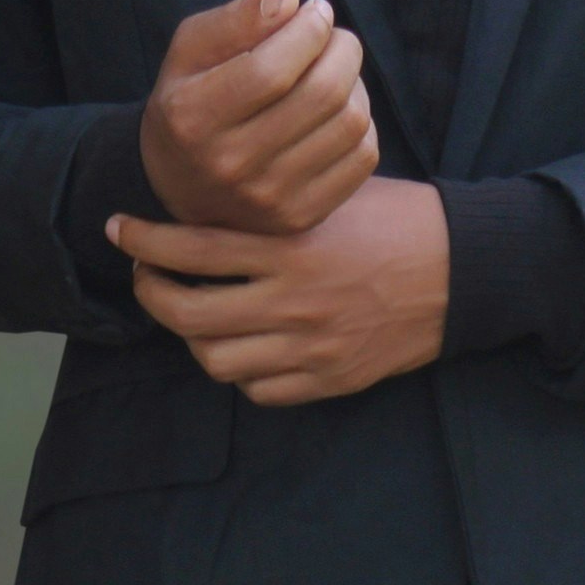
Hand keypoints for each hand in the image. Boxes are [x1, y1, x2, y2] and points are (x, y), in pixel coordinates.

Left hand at [113, 177, 447, 406]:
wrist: (464, 270)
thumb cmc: (399, 218)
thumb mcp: (335, 194)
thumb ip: (275, 205)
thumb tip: (209, 200)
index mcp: (292, 245)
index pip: (194, 247)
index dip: (144, 240)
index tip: (119, 229)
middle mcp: (294, 300)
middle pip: (188, 315)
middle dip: (152, 294)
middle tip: (147, 275)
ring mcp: (310, 347)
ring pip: (216, 360)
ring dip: (192, 336)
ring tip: (192, 311)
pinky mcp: (330, 379)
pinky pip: (260, 390)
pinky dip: (240, 370)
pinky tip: (242, 342)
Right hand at [136, 0, 377, 237]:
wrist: (177, 187)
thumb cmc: (190, 101)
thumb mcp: (189, 52)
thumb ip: (235, 19)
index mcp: (192, 118)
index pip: (271, 70)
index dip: (307, 30)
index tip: (316, 11)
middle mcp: (230, 165)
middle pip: (321, 94)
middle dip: (342, 49)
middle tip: (335, 37)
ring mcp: (269, 199)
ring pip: (350, 123)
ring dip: (355, 83)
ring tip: (335, 71)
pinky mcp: (302, 217)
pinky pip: (362, 157)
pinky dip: (361, 123)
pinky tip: (338, 111)